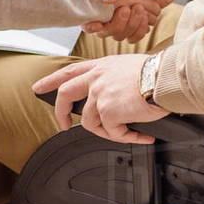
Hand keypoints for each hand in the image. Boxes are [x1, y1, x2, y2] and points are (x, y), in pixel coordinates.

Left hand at [33, 55, 169, 143]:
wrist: (165, 78)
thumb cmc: (156, 73)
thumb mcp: (127, 67)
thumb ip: (112, 78)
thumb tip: (110, 97)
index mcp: (101, 66)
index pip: (69, 72)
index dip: (51, 80)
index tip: (39, 88)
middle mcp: (96, 78)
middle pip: (65, 95)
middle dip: (60, 114)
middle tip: (62, 126)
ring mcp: (99, 95)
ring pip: (90, 122)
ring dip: (108, 131)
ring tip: (128, 131)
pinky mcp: (108, 112)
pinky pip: (112, 133)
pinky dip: (127, 137)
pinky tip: (141, 135)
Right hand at [91, 0, 165, 40]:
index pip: (91, 17)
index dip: (91, 25)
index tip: (97, 24)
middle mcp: (114, 6)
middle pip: (109, 29)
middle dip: (119, 22)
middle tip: (128, 8)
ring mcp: (128, 14)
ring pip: (123, 34)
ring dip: (133, 24)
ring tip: (140, 9)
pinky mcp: (141, 19)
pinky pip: (136, 34)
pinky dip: (141, 29)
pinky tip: (146, 18)